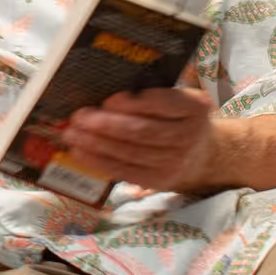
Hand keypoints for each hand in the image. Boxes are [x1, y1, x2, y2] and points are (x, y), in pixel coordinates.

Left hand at [60, 69, 221, 194]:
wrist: (203, 154)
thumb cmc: (178, 118)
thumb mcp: (178, 99)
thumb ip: (152, 93)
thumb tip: (105, 93)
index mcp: (194, 107)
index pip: (163, 104)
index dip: (134, 103)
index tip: (109, 100)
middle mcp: (188, 136)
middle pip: (142, 131)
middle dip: (106, 124)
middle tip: (79, 117)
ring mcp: (175, 162)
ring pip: (130, 153)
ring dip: (96, 144)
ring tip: (72, 134)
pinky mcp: (160, 181)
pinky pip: (125, 171)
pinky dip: (99, 162)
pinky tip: (80, 152)